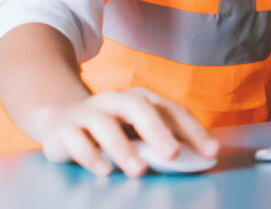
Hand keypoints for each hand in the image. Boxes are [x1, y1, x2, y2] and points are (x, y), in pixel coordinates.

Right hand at [33, 87, 217, 176]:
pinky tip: (104, 171)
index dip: (193, 130)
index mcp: (141, 98)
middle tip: (173, 154)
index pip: (172, 111)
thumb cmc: (111, 127)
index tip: (211, 152)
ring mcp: (88, 112)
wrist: (59, 118)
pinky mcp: (64, 129)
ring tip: (139, 171)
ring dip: (123, 148)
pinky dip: (91, 156)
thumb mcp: (137, 129)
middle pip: (138, 108)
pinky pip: (77, 140)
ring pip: (105, 124)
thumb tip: (197, 159)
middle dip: (158, 131)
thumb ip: (161, 140)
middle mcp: (115, 100)